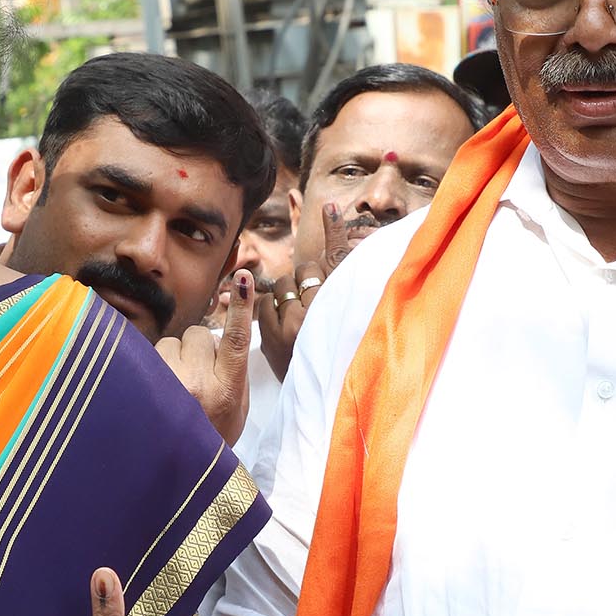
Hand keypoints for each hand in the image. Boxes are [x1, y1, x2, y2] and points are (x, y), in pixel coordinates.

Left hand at [156, 269, 252, 444]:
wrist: (175, 476)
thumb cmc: (211, 438)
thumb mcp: (237, 410)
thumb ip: (232, 371)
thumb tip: (222, 336)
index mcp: (227, 391)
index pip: (237, 340)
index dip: (241, 307)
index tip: (241, 280)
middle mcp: (197, 385)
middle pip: (199, 335)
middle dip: (197, 349)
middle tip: (196, 378)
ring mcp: (166, 385)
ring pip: (170, 344)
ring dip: (172, 359)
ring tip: (173, 390)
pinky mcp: (140, 387)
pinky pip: (147, 357)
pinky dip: (152, 369)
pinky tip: (155, 392)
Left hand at [257, 205, 355, 382]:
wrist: (324, 407)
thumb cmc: (343, 363)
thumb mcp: (352, 323)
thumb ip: (349, 285)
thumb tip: (342, 234)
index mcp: (347, 306)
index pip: (339, 256)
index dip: (334, 230)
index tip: (328, 208)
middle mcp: (322, 312)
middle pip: (305, 271)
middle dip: (306, 279)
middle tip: (312, 301)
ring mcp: (295, 327)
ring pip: (282, 286)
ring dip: (286, 294)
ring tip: (297, 315)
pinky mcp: (274, 342)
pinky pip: (263, 307)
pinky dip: (267, 309)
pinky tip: (278, 320)